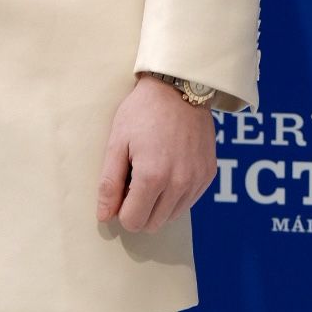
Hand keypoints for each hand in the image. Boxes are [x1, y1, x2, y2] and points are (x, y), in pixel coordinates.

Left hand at [96, 74, 216, 232]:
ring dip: (157, 204)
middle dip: (138, 209)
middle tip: (134, 179)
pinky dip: (175, 195)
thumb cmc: (143, 111)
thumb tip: (104, 216)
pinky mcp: (208, 175)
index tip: (120, 188)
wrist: (178, 87)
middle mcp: (179, 184)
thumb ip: (110, 183)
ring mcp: (197, 180)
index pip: (133, 221)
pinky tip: (168, 169)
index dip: (121, 209)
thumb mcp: (117, 142)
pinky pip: (188, 202)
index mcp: (152, 177)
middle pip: (152, 224)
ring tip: (151, 172)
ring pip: (171, 216)